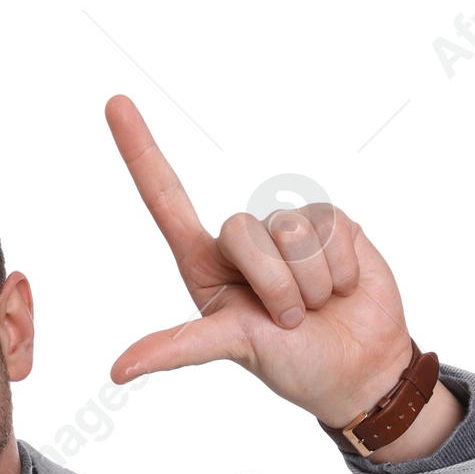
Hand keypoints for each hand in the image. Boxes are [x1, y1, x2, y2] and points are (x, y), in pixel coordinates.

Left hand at [104, 95, 418, 427]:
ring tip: (316, 305)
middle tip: (289, 319)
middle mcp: (243, 242)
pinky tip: (342, 286)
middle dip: (272, 284)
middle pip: (242, 228)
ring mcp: (287, 229)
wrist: (359, 369)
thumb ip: (178, 347)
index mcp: (207, 265)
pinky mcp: (331, 222)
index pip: (166, 199)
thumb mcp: (231, 349)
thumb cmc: (292, 364)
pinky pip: (330, 226)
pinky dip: (339, 268)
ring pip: (290, 227)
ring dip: (310, 282)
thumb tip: (117, 371)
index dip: (141, 152)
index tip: (115, 102)